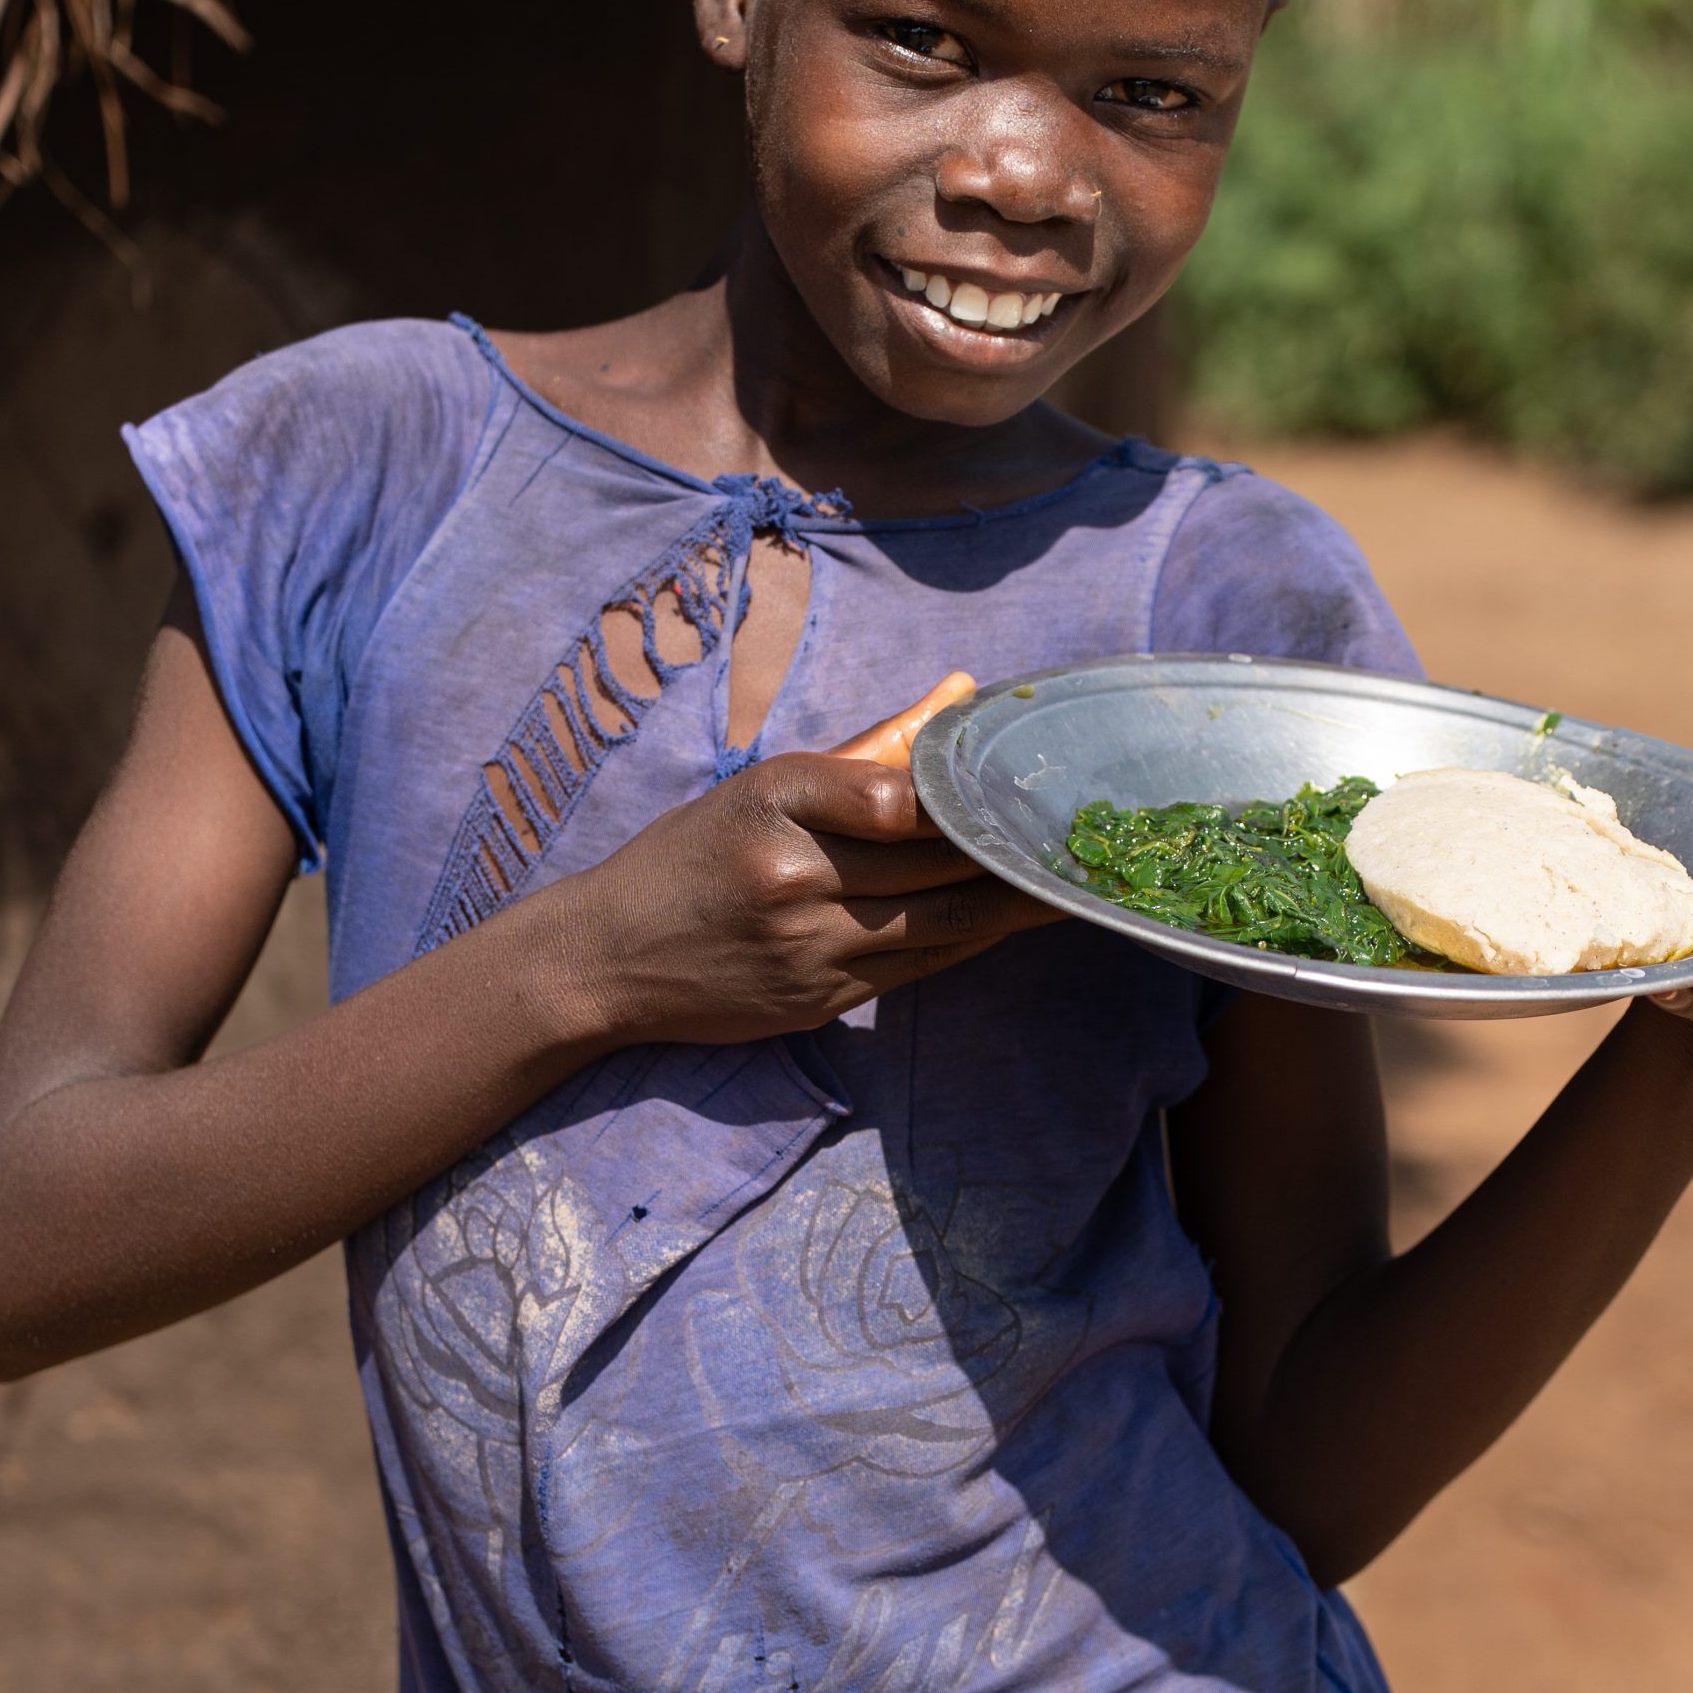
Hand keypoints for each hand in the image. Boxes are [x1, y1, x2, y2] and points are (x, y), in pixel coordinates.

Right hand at [549, 676, 1055, 1045]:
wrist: (606, 956)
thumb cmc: (694, 853)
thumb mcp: (766, 782)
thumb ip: (869, 747)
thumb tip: (959, 691)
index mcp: (776, 796)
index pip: (901, 795)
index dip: (975, 798)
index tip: (1035, 783)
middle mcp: (791, 873)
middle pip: (936, 861)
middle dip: (1014, 850)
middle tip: (1087, 832)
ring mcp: (806, 946)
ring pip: (941, 921)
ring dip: (1014, 905)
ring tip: (1074, 880)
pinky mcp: (817, 1001)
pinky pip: (920, 968)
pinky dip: (971, 940)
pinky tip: (1010, 920)